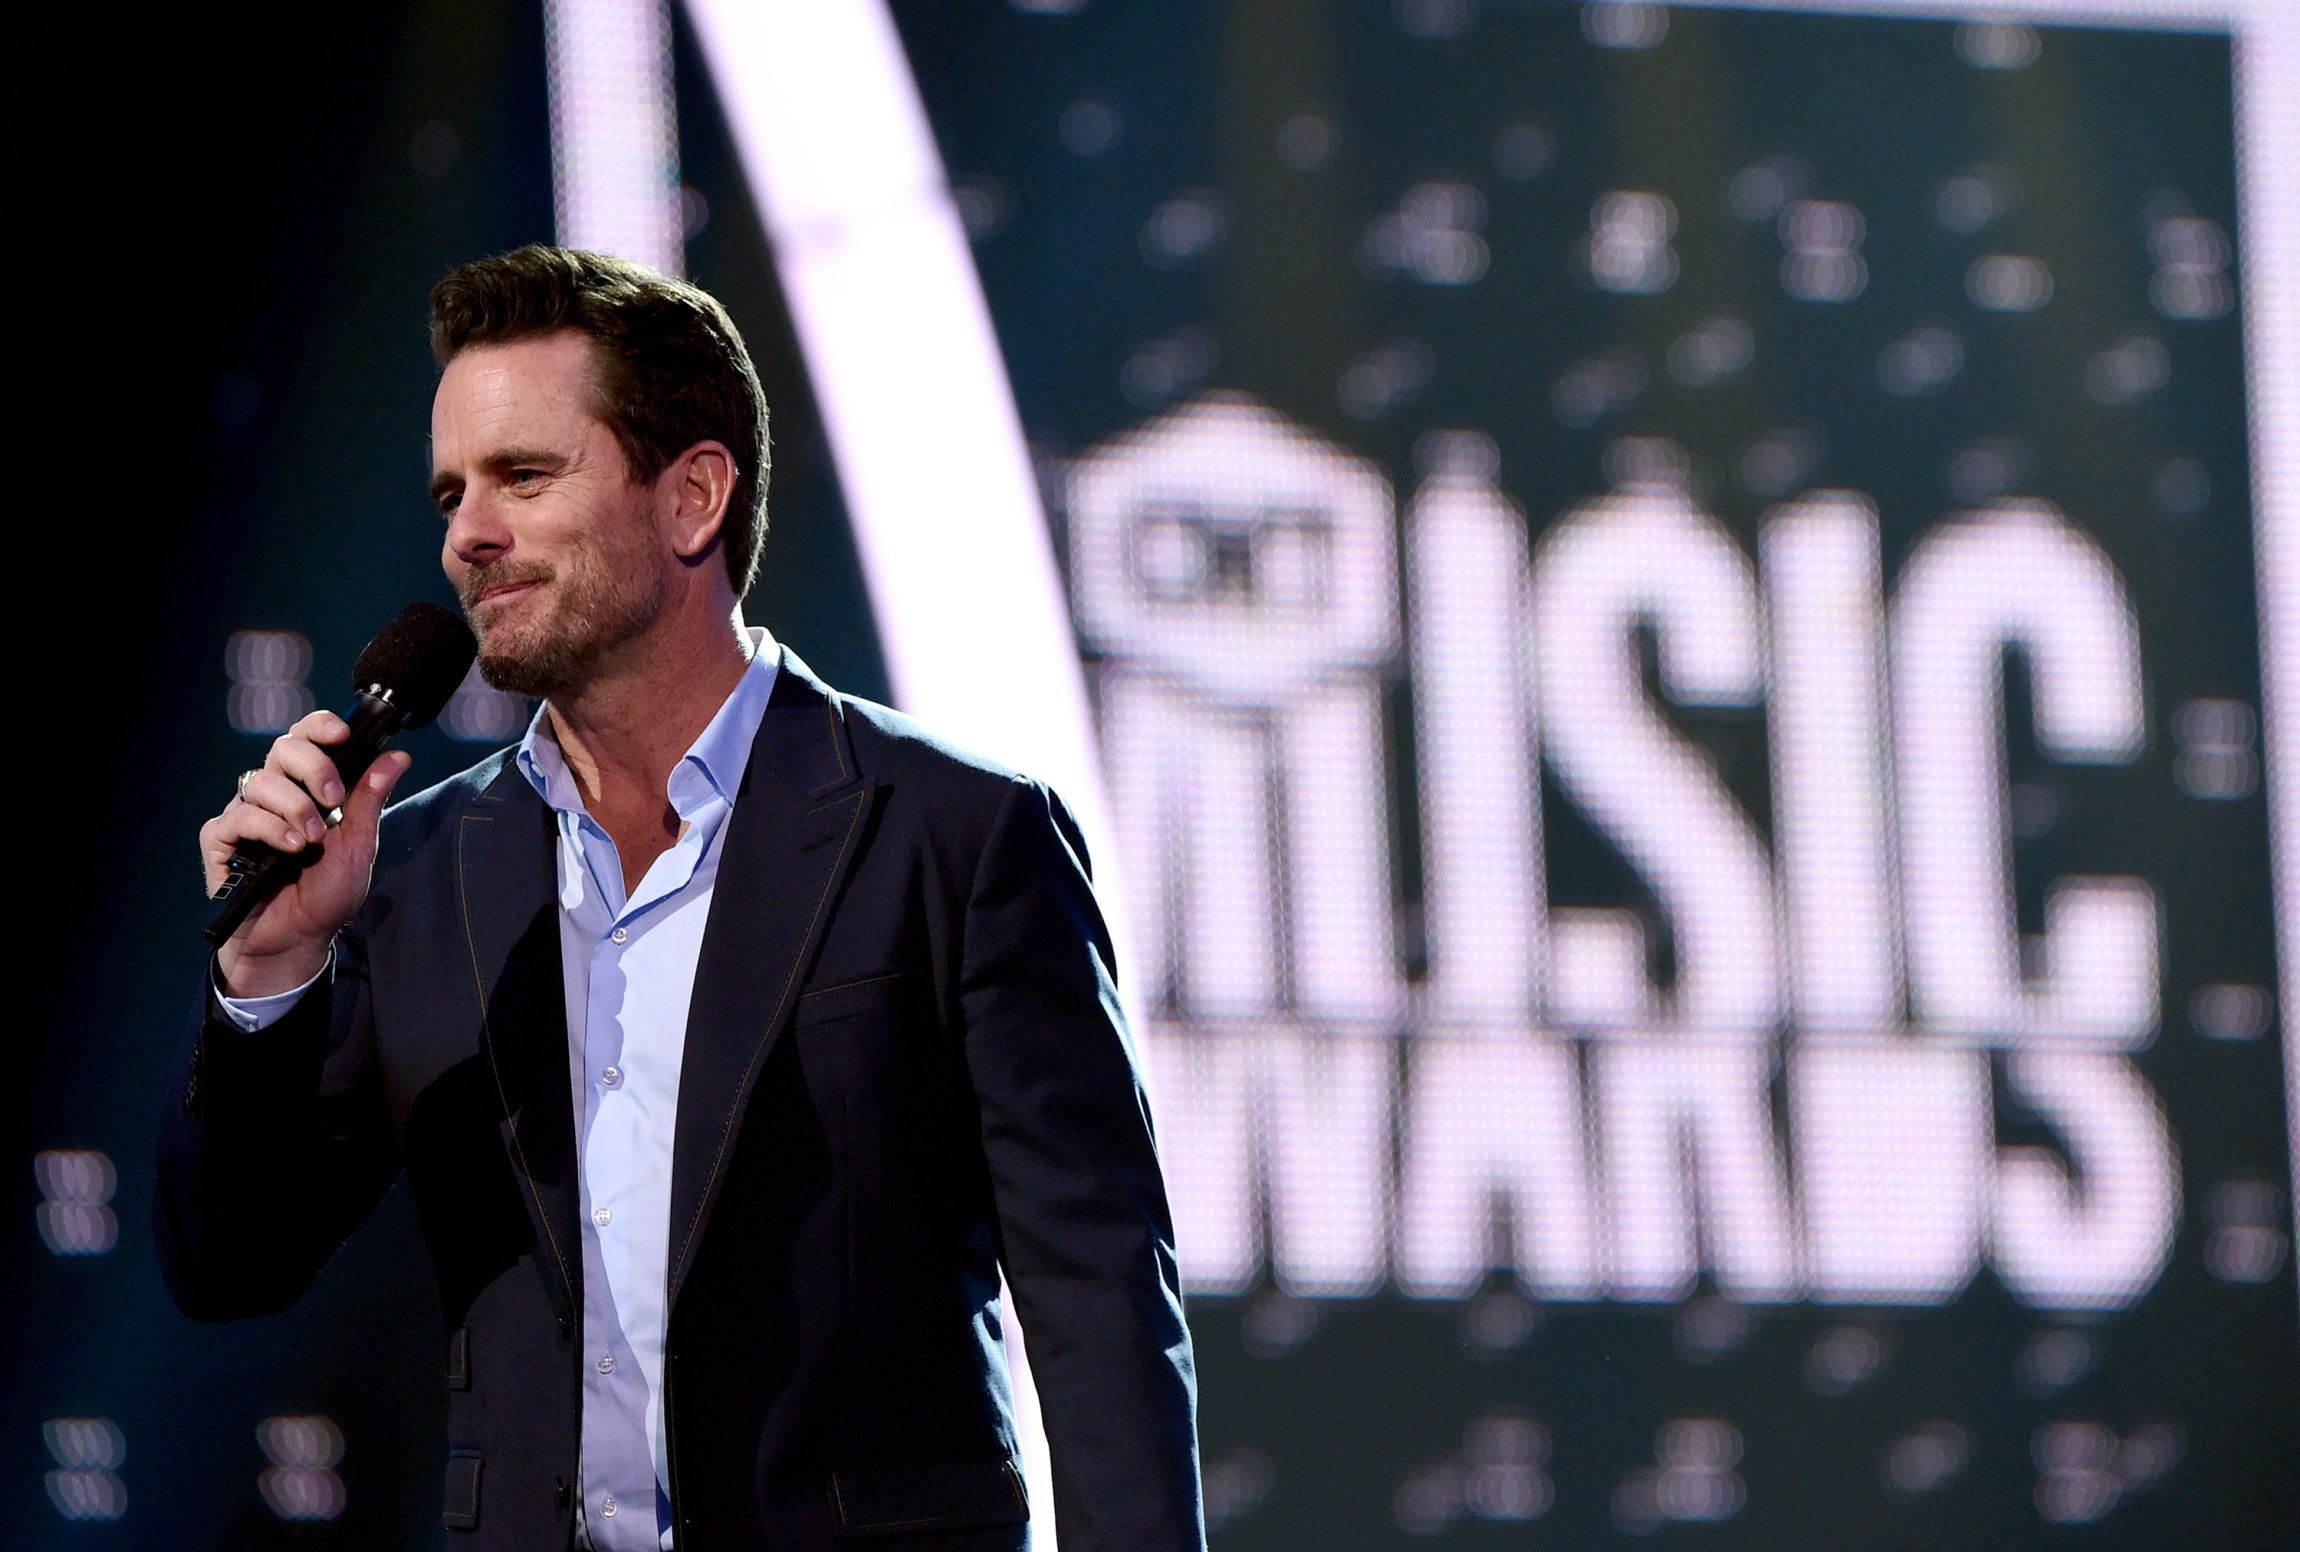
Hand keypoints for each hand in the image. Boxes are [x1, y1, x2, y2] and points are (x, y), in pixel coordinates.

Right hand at [201, 711, 412, 997]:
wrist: (298, 938)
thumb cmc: (326, 892)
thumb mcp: (359, 845)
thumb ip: (370, 799)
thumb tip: (397, 757)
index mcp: (306, 787)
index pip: (307, 739)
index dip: (320, 727)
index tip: (342, 734)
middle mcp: (274, 794)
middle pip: (283, 749)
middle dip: (313, 767)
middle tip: (334, 798)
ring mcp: (244, 814)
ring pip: (260, 781)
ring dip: (294, 806)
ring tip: (312, 840)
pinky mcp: (220, 839)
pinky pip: (238, 817)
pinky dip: (269, 828)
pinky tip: (290, 848)